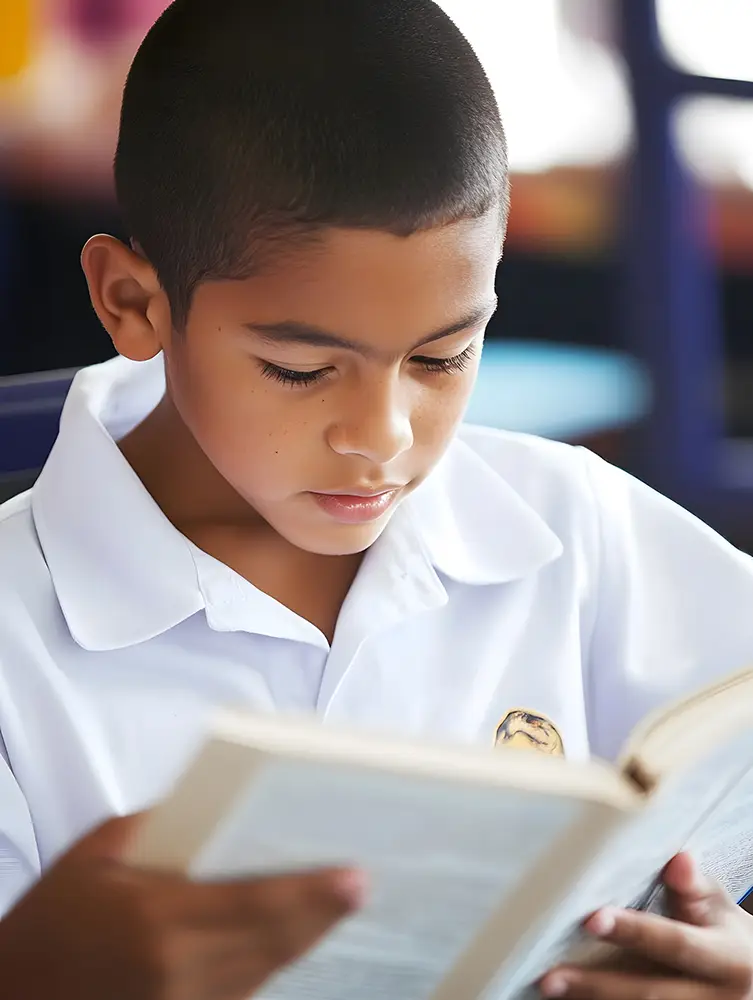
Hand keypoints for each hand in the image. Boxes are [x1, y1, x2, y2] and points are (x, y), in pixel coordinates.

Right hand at [0, 813, 363, 999]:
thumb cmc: (50, 923)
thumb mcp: (95, 855)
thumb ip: (158, 825)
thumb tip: (219, 806)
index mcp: (160, 925)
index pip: (258, 906)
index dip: (313, 894)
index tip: (356, 878)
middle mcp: (181, 977)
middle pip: (275, 945)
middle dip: (322, 915)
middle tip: (361, 886)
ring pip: (265, 974)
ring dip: (304, 941)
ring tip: (337, 905)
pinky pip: (242, 994)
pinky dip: (270, 966)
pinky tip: (293, 940)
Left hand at [539, 854, 752, 998]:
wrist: (752, 979)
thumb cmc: (724, 935)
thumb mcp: (719, 909)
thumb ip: (694, 887)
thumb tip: (677, 861)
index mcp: (728, 961)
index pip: (675, 944)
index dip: (634, 932)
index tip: (592, 919)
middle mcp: (718, 999)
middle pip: (650, 994)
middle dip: (597, 986)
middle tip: (549, 978)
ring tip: (551, 992)